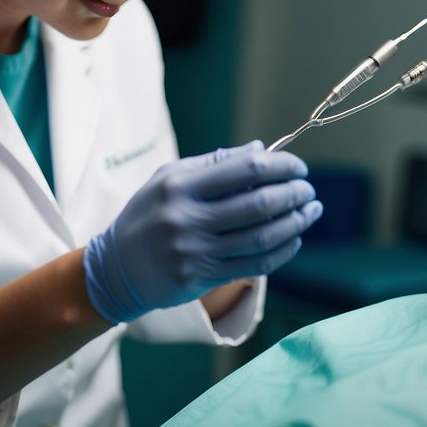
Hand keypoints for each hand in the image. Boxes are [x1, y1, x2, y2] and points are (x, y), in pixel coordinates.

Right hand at [83, 141, 321, 323]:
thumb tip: (260, 149)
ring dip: (295, 223)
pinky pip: (253, 265)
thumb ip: (214, 163)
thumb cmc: (148, 214)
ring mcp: (195, 251)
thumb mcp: (168, 178)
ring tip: (311, 211)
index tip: (298, 167)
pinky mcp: (201, 277)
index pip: (244, 169)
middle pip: (257, 204)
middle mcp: (187, 218)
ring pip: (261, 237)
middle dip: (293, 194)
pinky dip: (281, 251)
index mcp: (180, 185)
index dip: (280, 166)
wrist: (115, 268)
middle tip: (308, 190)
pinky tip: (294, 239)